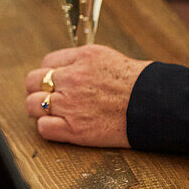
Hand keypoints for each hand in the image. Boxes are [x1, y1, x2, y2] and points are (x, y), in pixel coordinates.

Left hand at [25, 45, 150, 146]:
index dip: (50, 73)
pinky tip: (60, 126)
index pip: (47, 61)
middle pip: (33, 81)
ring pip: (32, 104)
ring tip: (53, 113)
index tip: (55, 81)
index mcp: (81, 58)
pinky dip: (48, 128)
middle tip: (49, 96)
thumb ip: (83, 62)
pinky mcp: (74, 129)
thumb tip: (68, 68)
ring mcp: (70, 104)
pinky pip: (43, 128)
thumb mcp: (109, 59)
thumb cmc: (140, 85)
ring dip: (40, 109)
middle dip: (39, 89)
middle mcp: (72, 78)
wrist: (156, 106)